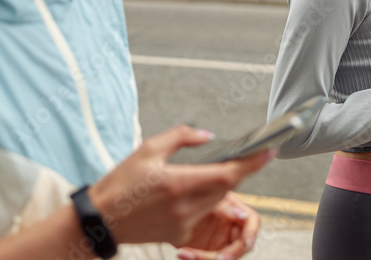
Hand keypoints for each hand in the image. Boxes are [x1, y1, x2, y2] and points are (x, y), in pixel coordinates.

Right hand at [87, 125, 273, 246]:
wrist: (101, 219)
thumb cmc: (120, 182)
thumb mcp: (148, 148)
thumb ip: (181, 137)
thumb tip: (207, 136)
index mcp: (179, 183)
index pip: (228, 174)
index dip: (253, 163)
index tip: (269, 151)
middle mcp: (186, 206)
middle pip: (228, 187)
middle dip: (240, 170)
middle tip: (250, 154)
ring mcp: (184, 223)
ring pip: (219, 200)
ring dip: (226, 184)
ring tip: (223, 168)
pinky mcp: (179, 234)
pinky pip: (205, 214)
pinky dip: (209, 199)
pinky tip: (200, 188)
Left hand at [175, 192, 259, 259]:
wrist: (172, 207)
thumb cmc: (193, 195)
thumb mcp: (211, 198)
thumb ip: (226, 208)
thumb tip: (243, 216)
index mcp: (236, 212)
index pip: (252, 222)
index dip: (251, 233)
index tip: (246, 243)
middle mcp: (231, 229)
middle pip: (240, 246)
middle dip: (229, 255)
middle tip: (217, 258)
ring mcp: (220, 243)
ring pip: (223, 257)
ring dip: (206, 259)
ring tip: (187, 254)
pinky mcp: (206, 252)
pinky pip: (206, 259)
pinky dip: (194, 259)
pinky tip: (183, 254)